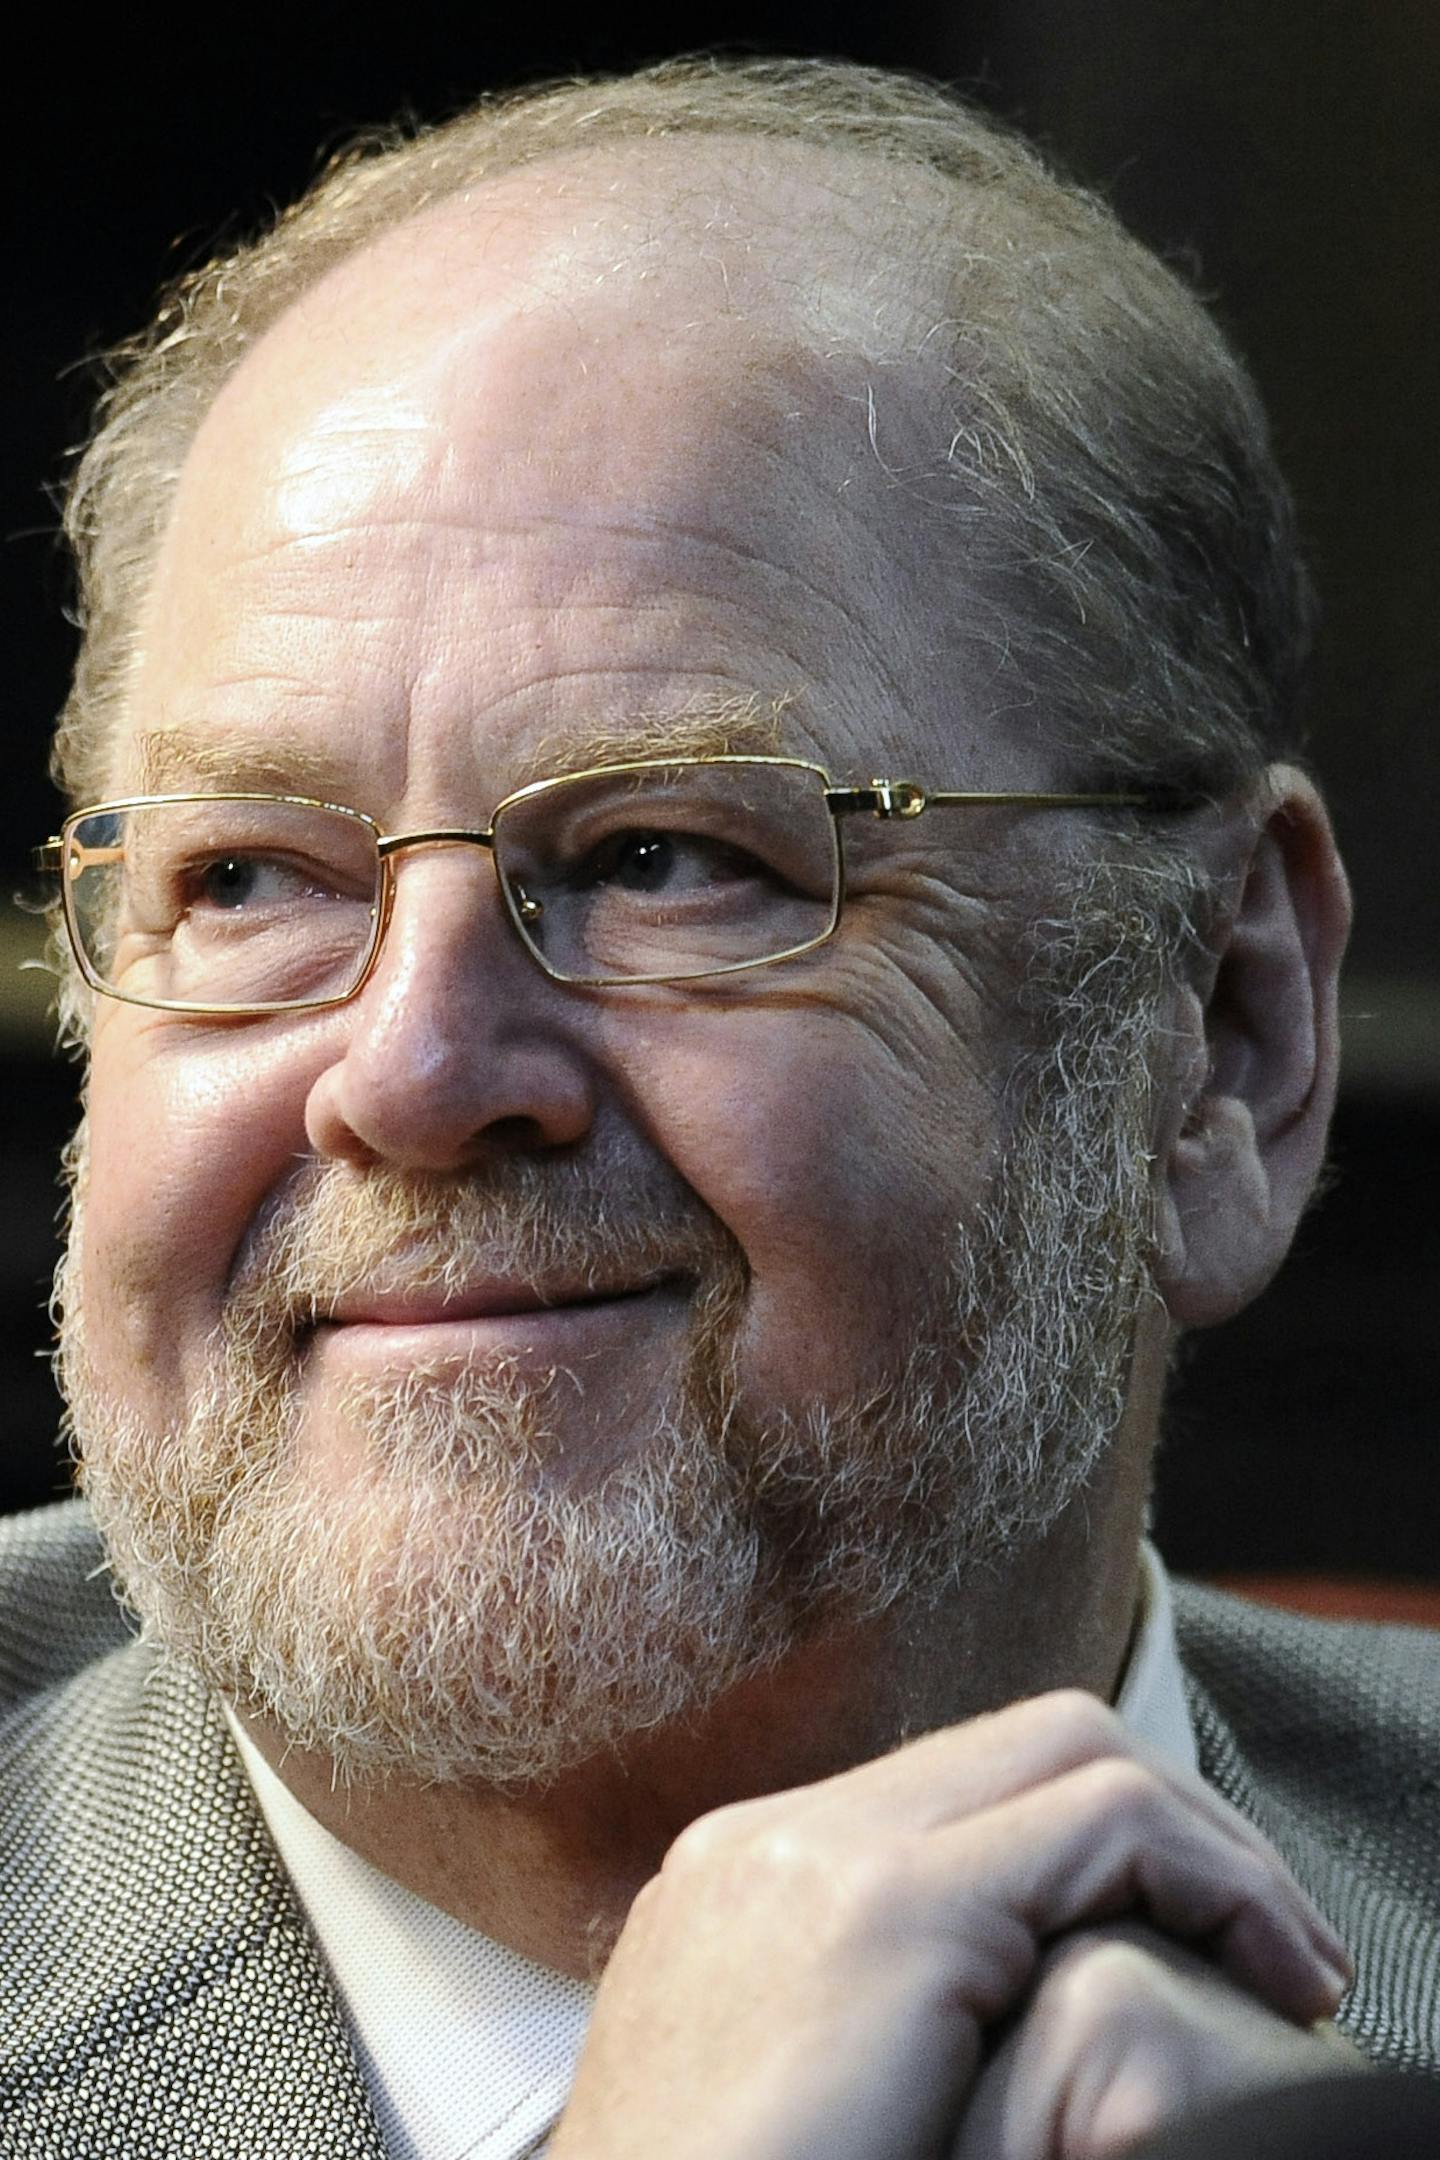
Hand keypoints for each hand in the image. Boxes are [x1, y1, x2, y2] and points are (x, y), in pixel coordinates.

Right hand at [548, 1691, 1351, 2159]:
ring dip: (1213, 1845)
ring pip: (1072, 1748)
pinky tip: (1275, 1968)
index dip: (1095, 1842)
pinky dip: (1214, 1878)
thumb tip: (984, 2029)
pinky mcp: (886, 1914)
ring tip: (1294, 1957)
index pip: (951, 1789)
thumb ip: (854, 2029)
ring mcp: (815, 1856)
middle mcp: (767, 1840)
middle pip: (1019, 1743)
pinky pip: (1106, 1825)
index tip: (1187, 1941)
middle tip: (1269, 1935)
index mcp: (735, 1881)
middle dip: (1172, 1819)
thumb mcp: (787, 2104)